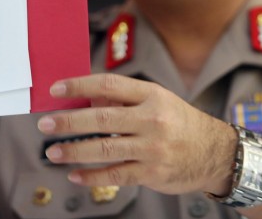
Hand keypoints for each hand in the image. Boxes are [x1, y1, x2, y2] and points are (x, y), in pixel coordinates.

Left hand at [37, 73, 235, 195]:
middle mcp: (152, 120)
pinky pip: (116, 175)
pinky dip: (92, 177)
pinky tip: (74, 174)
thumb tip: (83, 100)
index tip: (56, 89)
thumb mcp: (156, 101)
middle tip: (45, 123)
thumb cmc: (180, 123)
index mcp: (151, 95)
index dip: (79, 85)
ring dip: (74, 151)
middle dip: (68, 121)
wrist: (216, 153)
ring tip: (53, 151)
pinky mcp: (153, 173)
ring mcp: (153, 148)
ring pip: (105, 149)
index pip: (108, 85)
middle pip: (102, 118)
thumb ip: (122, 100)